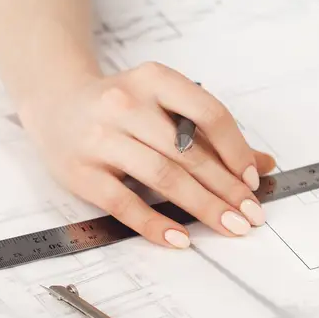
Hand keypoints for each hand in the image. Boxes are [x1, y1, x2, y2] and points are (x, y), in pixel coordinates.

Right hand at [18, 62, 276, 248]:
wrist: (54, 102)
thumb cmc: (121, 107)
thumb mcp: (165, 105)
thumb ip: (212, 133)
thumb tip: (263, 165)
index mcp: (154, 80)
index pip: (208, 114)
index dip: (236, 149)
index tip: (252, 179)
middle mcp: (125, 104)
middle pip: (188, 152)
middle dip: (226, 188)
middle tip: (251, 214)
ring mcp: (100, 137)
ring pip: (163, 176)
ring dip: (203, 206)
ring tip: (229, 225)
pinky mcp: (80, 171)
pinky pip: (124, 203)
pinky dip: (155, 223)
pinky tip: (180, 237)